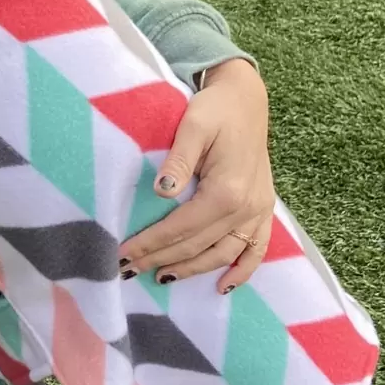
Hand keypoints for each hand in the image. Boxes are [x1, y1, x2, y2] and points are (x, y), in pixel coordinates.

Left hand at [121, 59, 275, 295]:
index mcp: (227, 191)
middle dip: (161, 259)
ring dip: (192, 269)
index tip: (122, 255)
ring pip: (223, 254)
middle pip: (197, 245)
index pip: (180, 228)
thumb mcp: (193, 125)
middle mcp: (246, 208)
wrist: (246, 98)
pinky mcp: (263, 209)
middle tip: (129, 270)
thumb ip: (178, 161)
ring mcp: (258, 211)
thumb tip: (162, 193)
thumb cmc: (215, 109)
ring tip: (162, 277)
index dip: (150, 244)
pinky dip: (243, 271)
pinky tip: (223, 286)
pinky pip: (256, 249)